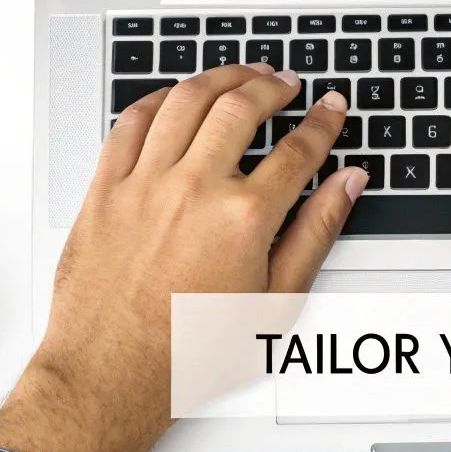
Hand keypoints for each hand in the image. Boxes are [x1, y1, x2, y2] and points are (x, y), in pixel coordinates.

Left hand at [0, 63, 365, 451]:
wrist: (110, 375)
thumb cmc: (188, 353)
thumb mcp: (274, 302)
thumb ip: (316, 233)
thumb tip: (345, 186)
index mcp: (243, 219)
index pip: (298, 150)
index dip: (322, 122)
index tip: (329, 109)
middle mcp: (193, 190)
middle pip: (241, 107)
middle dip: (273, 87)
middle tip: (287, 83)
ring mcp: (145, 184)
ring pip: (187, 101)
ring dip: (220, 78)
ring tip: (240, 76)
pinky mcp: (105, 189)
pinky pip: (131, 123)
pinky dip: (159, 99)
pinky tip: (176, 97)